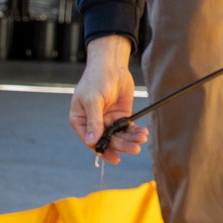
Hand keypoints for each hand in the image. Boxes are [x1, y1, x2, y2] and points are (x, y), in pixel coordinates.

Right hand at [69, 35, 148, 164]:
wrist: (111, 64)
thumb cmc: (96, 79)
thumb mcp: (93, 100)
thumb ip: (93, 122)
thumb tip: (91, 142)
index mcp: (80, 120)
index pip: (91, 141)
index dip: (103, 150)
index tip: (115, 158)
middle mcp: (94, 123)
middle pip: (108, 140)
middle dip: (122, 145)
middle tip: (135, 148)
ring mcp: (108, 120)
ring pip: (119, 135)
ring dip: (130, 139)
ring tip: (141, 138)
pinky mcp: (121, 115)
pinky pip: (128, 128)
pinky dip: (135, 131)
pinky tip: (142, 133)